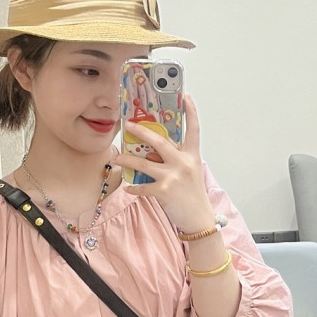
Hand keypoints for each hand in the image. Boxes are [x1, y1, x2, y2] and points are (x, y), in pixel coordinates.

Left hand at [113, 94, 214, 231]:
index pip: (193, 130)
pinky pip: (142, 187)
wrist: (200, 219)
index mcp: (191, 156)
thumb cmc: (194, 196)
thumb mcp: (191, 173)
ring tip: (116, 158)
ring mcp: (172, 177)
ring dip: (127, 161)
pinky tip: (128, 187)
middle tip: (128, 125)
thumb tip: (156, 152)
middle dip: (141, 132)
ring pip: (143, 164)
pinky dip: (133, 188)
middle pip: (159, 142)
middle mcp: (182, 163)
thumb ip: (177, 160)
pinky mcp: (163, 192)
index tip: (186, 97)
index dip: (191, 112)